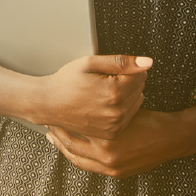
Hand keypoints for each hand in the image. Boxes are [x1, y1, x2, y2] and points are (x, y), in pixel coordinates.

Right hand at [29, 54, 150, 139]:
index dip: (128, 68)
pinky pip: (129, 116)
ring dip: (127, 95)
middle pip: (140, 88)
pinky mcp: (111, 133)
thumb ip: (121, 61)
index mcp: (114, 92)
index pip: (141, 75)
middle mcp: (116, 111)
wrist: (49, 104)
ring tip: (105, 91)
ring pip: (137, 102)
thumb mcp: (90, 63)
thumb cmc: (66, 82)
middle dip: (128, 81)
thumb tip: (147, 63)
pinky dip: (122, 109)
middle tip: (106, 80)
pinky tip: (106, 104)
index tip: (113, 70)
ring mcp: (114, 125)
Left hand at [46, 108, 195, 178]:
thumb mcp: (124, 107)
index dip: (61, 121)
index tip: (53, 113)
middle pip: (71, 148)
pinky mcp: (116, 173)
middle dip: (57, 136)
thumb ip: (104, 106)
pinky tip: (75, 147)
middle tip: (48, 126)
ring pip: (78, 159)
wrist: (172, 138)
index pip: (74, 131)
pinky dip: (79, 156)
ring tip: (56, 138)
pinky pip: (89, 166)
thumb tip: (83, 99)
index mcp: (107, 140)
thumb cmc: (151, 120)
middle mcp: (107, 158)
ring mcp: (111, 168)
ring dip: (65, 148)